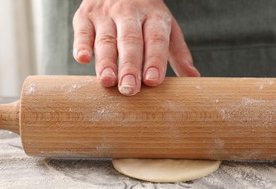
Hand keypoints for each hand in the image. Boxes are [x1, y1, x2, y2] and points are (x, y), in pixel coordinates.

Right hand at [73, 0, 199, 95]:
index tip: (153, 81)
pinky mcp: (85, 16)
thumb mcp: (166, 28)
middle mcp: (130, 13)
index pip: (155, 39)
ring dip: (106, 61)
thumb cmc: (146, 16)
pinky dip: (81, 44)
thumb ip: (178, 53)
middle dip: (130, 66)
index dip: (154, 60)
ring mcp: (106, 13)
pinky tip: (83, 59)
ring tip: (108, 81)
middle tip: (130, 89)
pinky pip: (82, 30)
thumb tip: (194, 78)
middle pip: (130, 41)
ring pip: (106, 39)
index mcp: (154, 17)